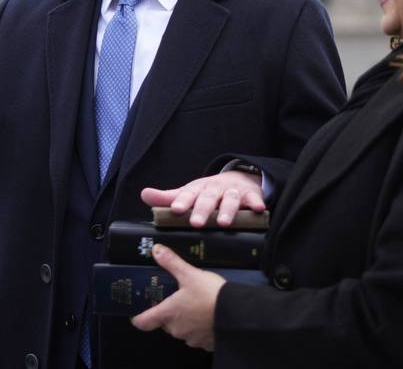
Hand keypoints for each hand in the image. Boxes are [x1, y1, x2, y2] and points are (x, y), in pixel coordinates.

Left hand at [131, 244, 224, 350]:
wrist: (238, 314)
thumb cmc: (211, 295)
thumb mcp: (190, 274)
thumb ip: (172, 263)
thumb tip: (156, 250)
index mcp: (168, 314)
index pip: (143, 322)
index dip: (138, 317)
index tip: (137, 313)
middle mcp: (177, 329)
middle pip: (164, 324)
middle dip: (168, 313)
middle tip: (174, 299)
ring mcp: (192, 338)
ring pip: (182, 329)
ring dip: (185, 320)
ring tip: (195, 305)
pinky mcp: (206, 343)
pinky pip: (198, 336)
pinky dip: (200, 327)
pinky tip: (208, 316)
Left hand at [141, 170, 264, 227]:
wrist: (237, 179)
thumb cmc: (207, 192)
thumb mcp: (188, 193)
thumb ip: (167, 197)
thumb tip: (144, 194)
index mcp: (197, 189)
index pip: (187, 194)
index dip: (182, 201)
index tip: (175, 210)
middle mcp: (214, 189)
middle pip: (208, 198)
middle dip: (202, 210)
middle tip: (196, 223)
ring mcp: (233, 192)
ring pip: (230, 199)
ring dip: (228, 210)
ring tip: (224, 223)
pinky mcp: (250, 195)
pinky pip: (254, 199)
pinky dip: (256, 203)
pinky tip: (258, 210)